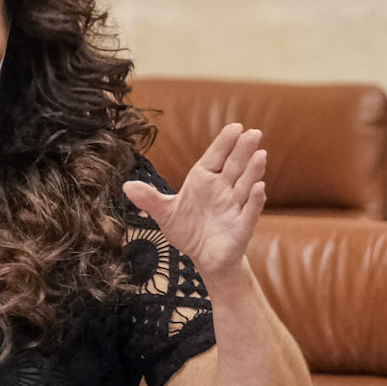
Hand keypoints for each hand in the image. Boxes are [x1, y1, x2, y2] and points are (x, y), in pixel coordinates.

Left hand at [122, 122, 266, 279]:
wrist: (203, 258)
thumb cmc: (187, 230)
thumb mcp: (165, 213)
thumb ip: (149, 199)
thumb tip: (126, 186)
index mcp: (204, 179)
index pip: (216, 156)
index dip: (225, 142)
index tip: (235, 127)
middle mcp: (222, 189)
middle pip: (235, 166)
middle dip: (244, 150)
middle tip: (254, 133)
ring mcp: (234, 206)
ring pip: (246, 185)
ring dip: (254, 171)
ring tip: (260, 155)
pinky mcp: (241, 226)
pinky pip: (250, 211)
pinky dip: (255, 200)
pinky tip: (259, 188)